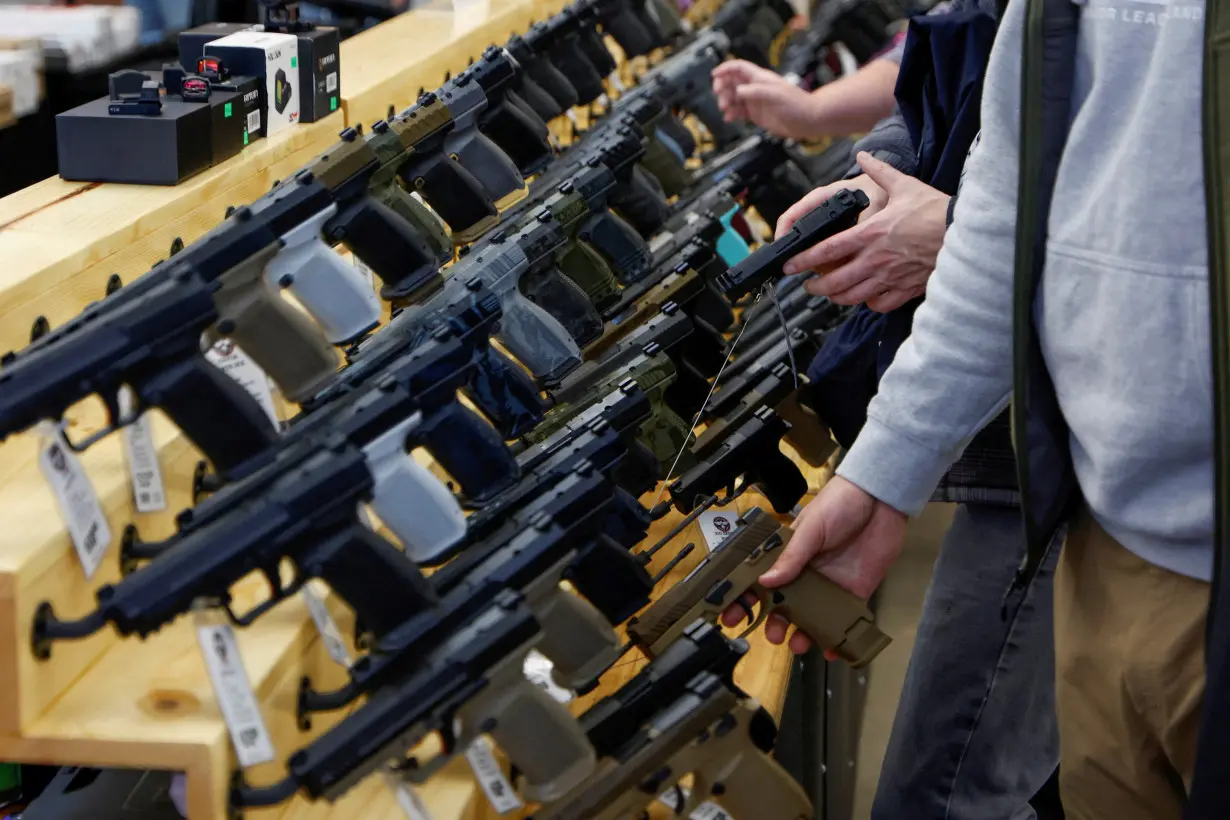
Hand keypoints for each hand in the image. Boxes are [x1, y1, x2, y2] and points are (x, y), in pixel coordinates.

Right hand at [710, 60, 818, 139]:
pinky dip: (731, 114)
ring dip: (726, 102)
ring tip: (725, 109)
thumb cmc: (796, 104)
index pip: (739, 68)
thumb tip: (738, 91)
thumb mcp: (775, 95)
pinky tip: (729, 118)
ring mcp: (754, 101)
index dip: (726, 68)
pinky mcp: (755, 114)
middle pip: (732, 82)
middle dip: (723, 88)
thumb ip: (756, 91)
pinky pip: (738, 112)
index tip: (714, 75)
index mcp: (760, 78)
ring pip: (733, 98)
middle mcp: (755, 88)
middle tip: (720, 97)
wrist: (807, 121)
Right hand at [720, 476, 906, 655]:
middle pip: (783, 605)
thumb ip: (791, 557)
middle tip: (772, 635)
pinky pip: (842, 621)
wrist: (880, 500)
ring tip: (797, 645)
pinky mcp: (854, 594)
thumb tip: (765, 582)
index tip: (732, 616)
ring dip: (802, 634)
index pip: (760, 580)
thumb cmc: (838, 505)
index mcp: (787, 555)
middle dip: (773, 623)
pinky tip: (830, 650)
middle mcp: (804, 574)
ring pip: (810, 618)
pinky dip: (836, 639)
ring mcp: (828, 586)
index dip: (745, 599)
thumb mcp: (811, 529)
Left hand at [780, 152, 950, 312]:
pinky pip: (879, 304)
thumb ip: (879, 171)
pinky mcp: (905, 288)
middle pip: (835, 281)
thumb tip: (864, 156)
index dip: (804, 260)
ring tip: (828, 294)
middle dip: (814, 286)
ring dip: (835, 297)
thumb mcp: (905, 185)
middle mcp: (876, 259)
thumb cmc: (936, 210)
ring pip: (853, 296)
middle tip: (806, 285)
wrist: (965, 232)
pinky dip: (868, 303)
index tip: (791, 265)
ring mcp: (890, 276)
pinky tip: (864, 297)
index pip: (828, 250)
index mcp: (871, 234)